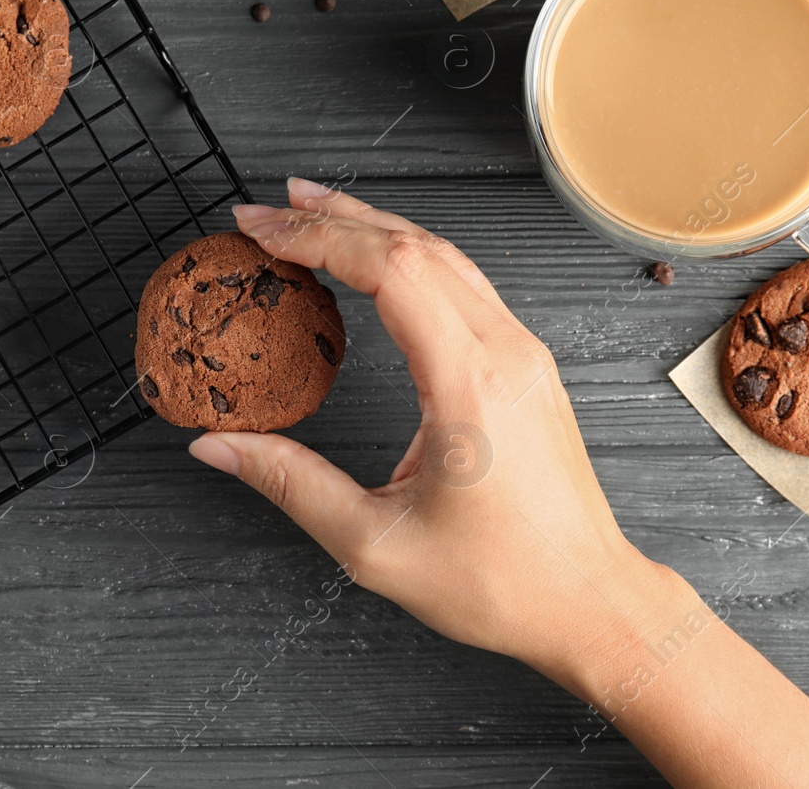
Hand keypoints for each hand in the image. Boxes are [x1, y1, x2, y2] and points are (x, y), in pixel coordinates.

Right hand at [188, 178, 678, 690]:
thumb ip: (289, 483)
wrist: (588, 602)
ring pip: (445, 254)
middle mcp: (504, 352)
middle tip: (269, 206)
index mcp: (469, 383)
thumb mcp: (374, 543)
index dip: (316, 237)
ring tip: (313, 211)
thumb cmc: (502, 581)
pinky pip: (465, 282)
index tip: (261, 227)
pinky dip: (410, 256)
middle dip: (333, 217)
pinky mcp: (527, 365)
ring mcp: (524, 353)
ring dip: (374, 226)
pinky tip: (379, 258)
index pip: (389, 268)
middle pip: (415, 244)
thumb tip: (219, 446)